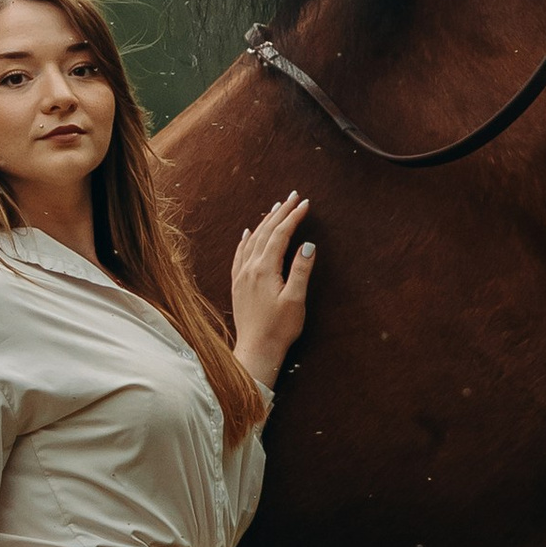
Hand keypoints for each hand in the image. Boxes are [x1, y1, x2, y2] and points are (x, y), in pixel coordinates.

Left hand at [230, 191, 315, 388]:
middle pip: (266, 232)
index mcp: (265, 269)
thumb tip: (307, 244)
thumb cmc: (279, 328)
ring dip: (265, 222)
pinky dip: (246, 240)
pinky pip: (240, 254)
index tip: (305, 203)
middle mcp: (250, 268)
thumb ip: (300, 270)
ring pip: (252, 240)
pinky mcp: (238, 285)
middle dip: (281, 212)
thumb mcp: (296, 299)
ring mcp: (241, 276)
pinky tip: (248, 233)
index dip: (293, 217)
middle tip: (293, 196)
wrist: (256, 350)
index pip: (281, 234)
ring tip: (276, 208)